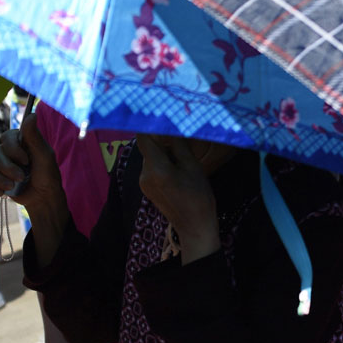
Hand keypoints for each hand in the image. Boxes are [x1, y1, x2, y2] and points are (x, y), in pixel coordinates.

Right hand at [0, 116, 62, 210]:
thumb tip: (32, 114)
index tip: (26, 161)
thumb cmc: (47, 174)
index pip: (6, 137)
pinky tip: (2, 193)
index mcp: (18, 142)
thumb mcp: (44, 155)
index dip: (13, 149)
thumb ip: (35, 137)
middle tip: (22, 178)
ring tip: (12, 186)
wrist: (43, 197)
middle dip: (8, 168)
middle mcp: (6, 151)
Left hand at [136, 135, 219, 263]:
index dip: (149, 125)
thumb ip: (178, 146)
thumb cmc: (199, 197)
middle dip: (162, 140)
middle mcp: (144, 174)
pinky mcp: (146, 188)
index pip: (143, 138)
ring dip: (164, 152)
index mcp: (156, 168)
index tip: (158, 114)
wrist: (194, 227)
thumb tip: (170, 126)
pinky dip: (162, 163)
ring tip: (182, 155)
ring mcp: (143, 182)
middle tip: (179, 135)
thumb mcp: (193, 167)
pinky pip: (152, 168)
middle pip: (148, 148)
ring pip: (151, 157)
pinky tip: (178, 168)